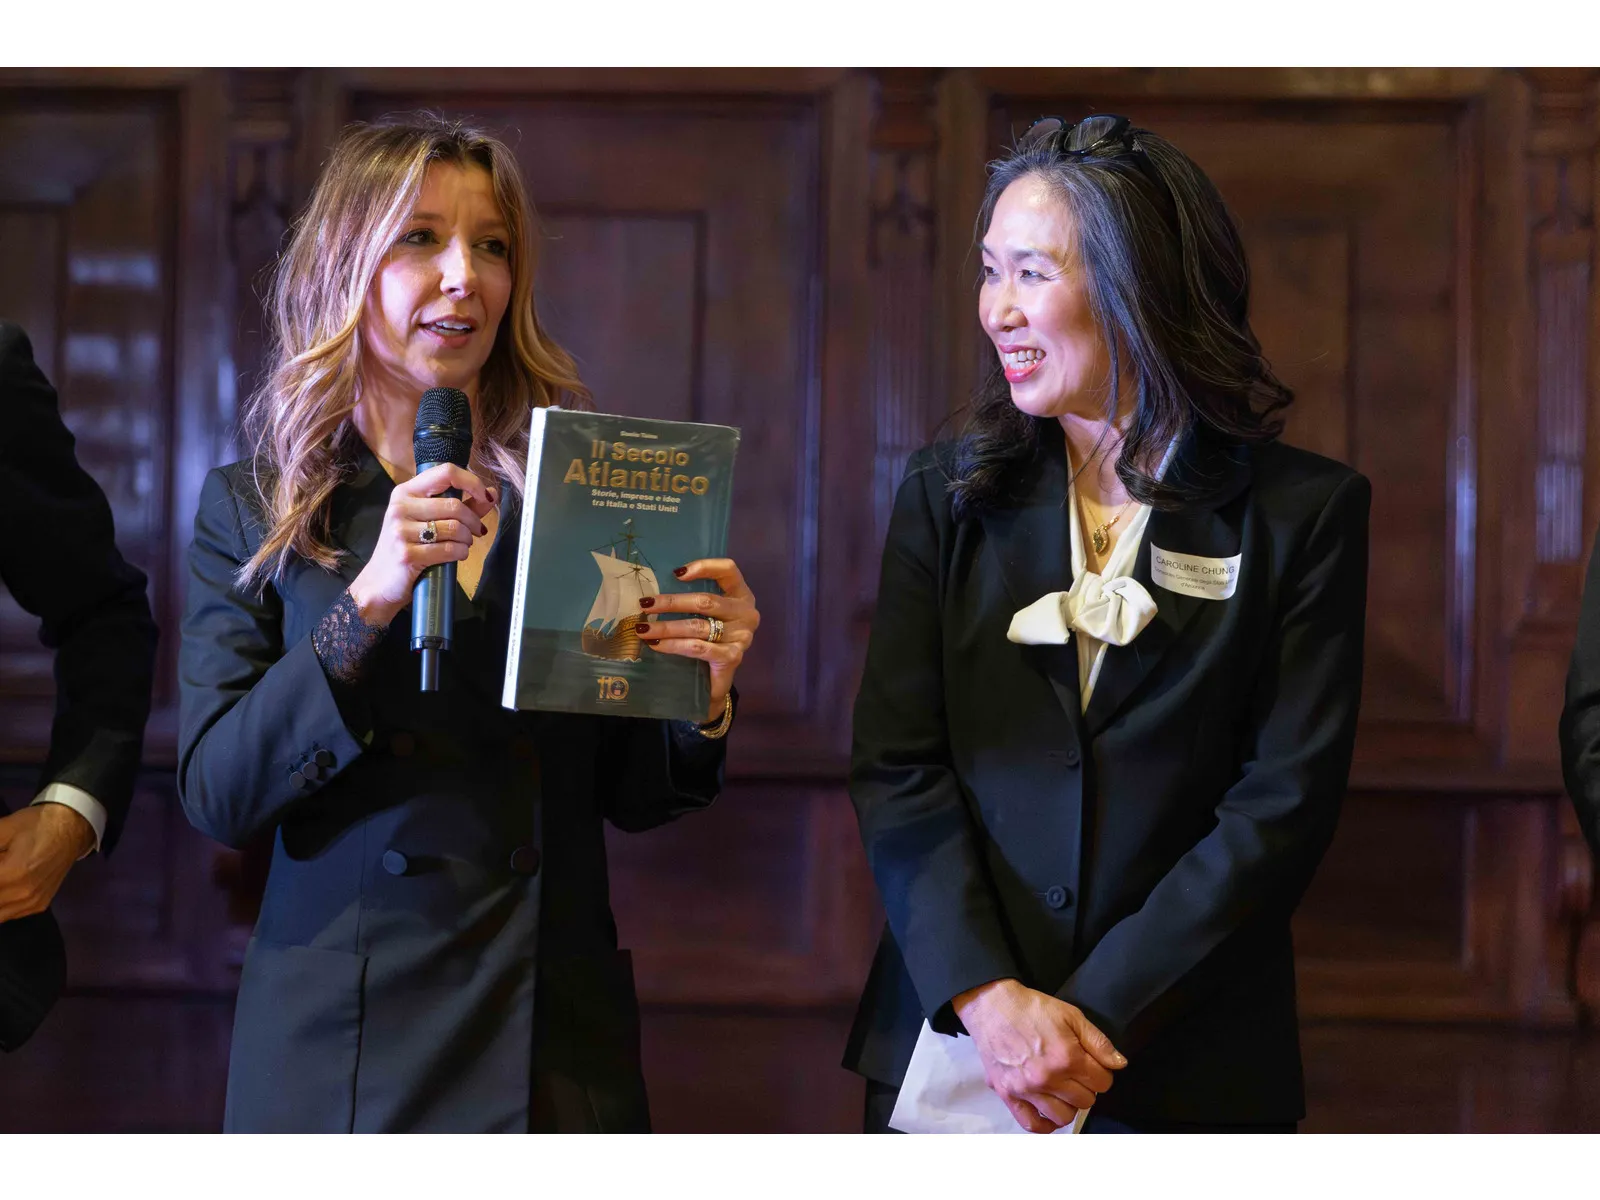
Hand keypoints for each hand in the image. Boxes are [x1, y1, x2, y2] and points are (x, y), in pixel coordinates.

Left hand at [0, 804, 94, 923]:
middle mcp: (23, 894)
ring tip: (1, 879)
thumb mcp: (3, 828)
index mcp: (11, 874)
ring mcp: (32, 902)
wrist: (73, 827)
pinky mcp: (39, 905)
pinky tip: (4, 887)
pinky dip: (0, 905)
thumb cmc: (36, 824)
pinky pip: (8, 915)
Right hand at [347, 464, 497, 627]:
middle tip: (476, 531)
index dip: (472, 482)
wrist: (379, 583)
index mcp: (406, 492)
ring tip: (463, 544)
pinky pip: (449, 549)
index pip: (446, 472)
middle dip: (473, 521)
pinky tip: (457, 555)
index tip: (485, 496)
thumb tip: (492, 494)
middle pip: (455, 505)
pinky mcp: (407, 554)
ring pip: (454, 528)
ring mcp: (401, 530)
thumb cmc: (407, 548)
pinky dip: (461, 553)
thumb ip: (462, 506)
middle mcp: (401, 507)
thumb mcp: (428, 521)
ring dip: (467, 539)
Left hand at [634, 558, 759, 721]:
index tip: (676, 573)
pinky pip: (698, 648)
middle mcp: (746, 613)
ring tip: (643, 628)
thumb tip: (656, 589)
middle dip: (671, 602)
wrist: (718, 680)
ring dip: (666, 626)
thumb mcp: (707, 614)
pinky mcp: (732, 657)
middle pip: (706, 601)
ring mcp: (742, 636)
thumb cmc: (710, 639)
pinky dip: (673, 645)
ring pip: (698, 626)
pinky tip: (656, 644)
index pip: (728, 571)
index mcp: (741, 595)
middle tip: (645, 604)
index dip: (704, 567)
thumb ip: (692, 599)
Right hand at [953, 978, 1126, 1132]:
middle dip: (1086, 1087)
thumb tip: (1119, 1064)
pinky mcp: (1008, 1095)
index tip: (1092, 1065)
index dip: (1101, 1073)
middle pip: (1086, 1101)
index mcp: (1067, 1057)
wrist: (992, 1005)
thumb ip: (1098, 1041)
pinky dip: (1045, 1124)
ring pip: (1063, 1117)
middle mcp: (1048, 1078)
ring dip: (1068, 1105)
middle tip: (1075, 1073)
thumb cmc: (1032, 1008)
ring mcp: (1026, 1089)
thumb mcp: (1071, 1015)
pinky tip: (1049, 1110)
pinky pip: (1032, 1124)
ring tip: (1062, 1089)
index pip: (1102, 1083)